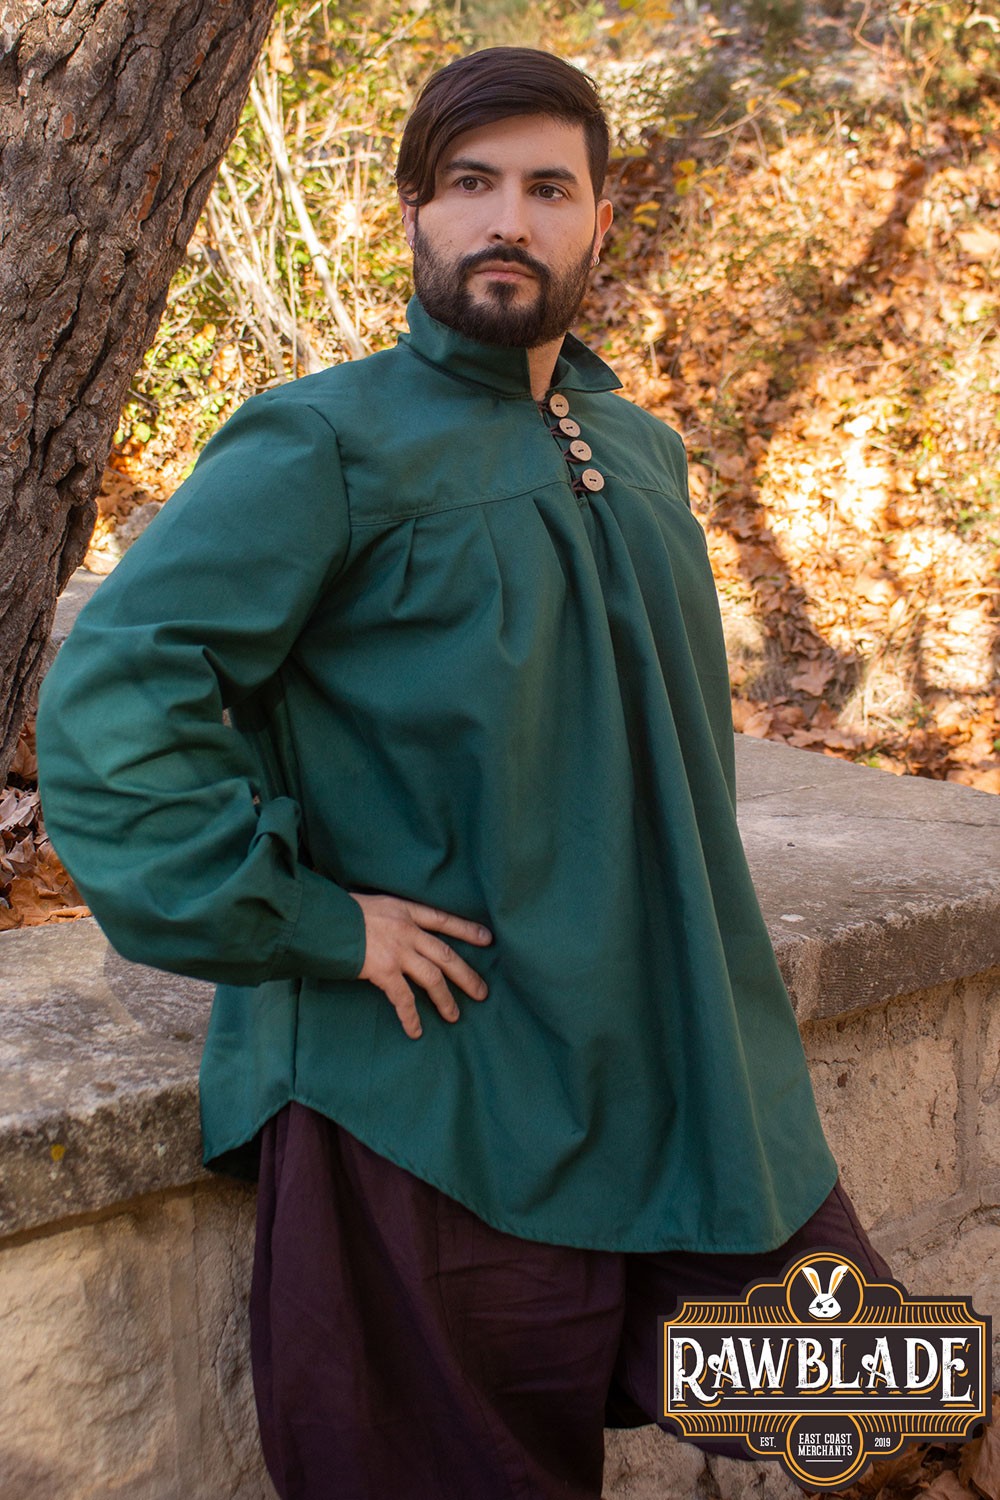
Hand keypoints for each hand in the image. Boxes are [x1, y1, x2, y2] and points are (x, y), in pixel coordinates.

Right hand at [350, 892, 491, 1039]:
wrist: (323, 918)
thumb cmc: (341, 911)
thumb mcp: (372, 905)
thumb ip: (388, 919)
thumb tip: (392, 931)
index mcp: (405, 911)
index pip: (443, 919)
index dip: (466, 930)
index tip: (487, 939)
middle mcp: (407, 930)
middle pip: (445, 954)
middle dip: (466, 974)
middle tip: (482, 992)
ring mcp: (397, 951)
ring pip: (432, 977)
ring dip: (446, 999)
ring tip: (455, 1015)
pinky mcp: (384, 970)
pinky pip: (404, 998)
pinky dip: (411, 1016)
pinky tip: (416, 1031)